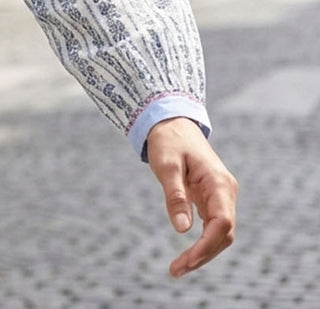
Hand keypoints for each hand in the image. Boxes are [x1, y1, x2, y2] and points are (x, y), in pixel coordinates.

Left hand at [146, 116, 237, 277]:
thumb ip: (175, 195)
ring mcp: (220, 196)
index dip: (207, 246)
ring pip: (219, 233)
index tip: (186, 260)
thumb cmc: (168, 140)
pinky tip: (186, 255)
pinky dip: (201, 243)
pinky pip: (212, 226)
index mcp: (218, 182)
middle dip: (203, 255)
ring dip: (203, 253)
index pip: (223, 223)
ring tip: (177, 268)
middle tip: (176, 270)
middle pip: (224, 234)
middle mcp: (225, 192)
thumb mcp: (166, 164)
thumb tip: (181, 230)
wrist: (171, 122)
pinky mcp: (211, 198)